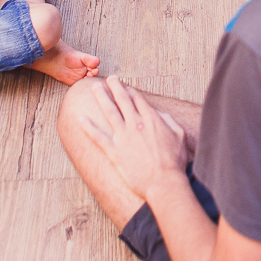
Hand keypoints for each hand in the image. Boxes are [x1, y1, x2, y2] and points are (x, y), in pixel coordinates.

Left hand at [78, 77, 188, 199]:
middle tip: (109, 79)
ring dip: (101, 98)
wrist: (164, 182)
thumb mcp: (179, 135)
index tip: (125, 86)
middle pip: (122, 100)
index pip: (137, 99)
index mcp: (151, 119)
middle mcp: (135, 124)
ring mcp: (123, 137)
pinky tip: (80, 119)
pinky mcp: (114, 151)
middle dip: (115, 87)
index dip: (130, 90)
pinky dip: (88, 127)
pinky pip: (97, 137)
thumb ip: (169, 121)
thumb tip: (159, 114)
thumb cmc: (174, 161)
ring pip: (109, 112)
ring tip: (94, 88)